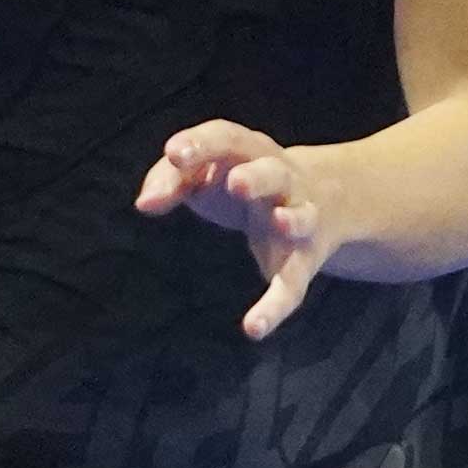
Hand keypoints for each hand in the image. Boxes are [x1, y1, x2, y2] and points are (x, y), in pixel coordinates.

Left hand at [133, 118, 330, 338]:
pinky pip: (293, 285)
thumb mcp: (207, 171)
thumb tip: (144, 204)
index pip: (227, 138)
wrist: (324, 198)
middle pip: (273, 171)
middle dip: (257, 177)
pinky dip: (275, 307)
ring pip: (300, 217)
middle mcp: (281, 179)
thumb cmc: (242, 179)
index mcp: (250, 151)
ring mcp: (297, 218)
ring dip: (291, 219)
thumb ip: (171, 178)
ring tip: (279, 223)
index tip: (173, 154)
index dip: (202, 143)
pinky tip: (254, 328)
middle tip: (236, 183)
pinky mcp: (302, 261)